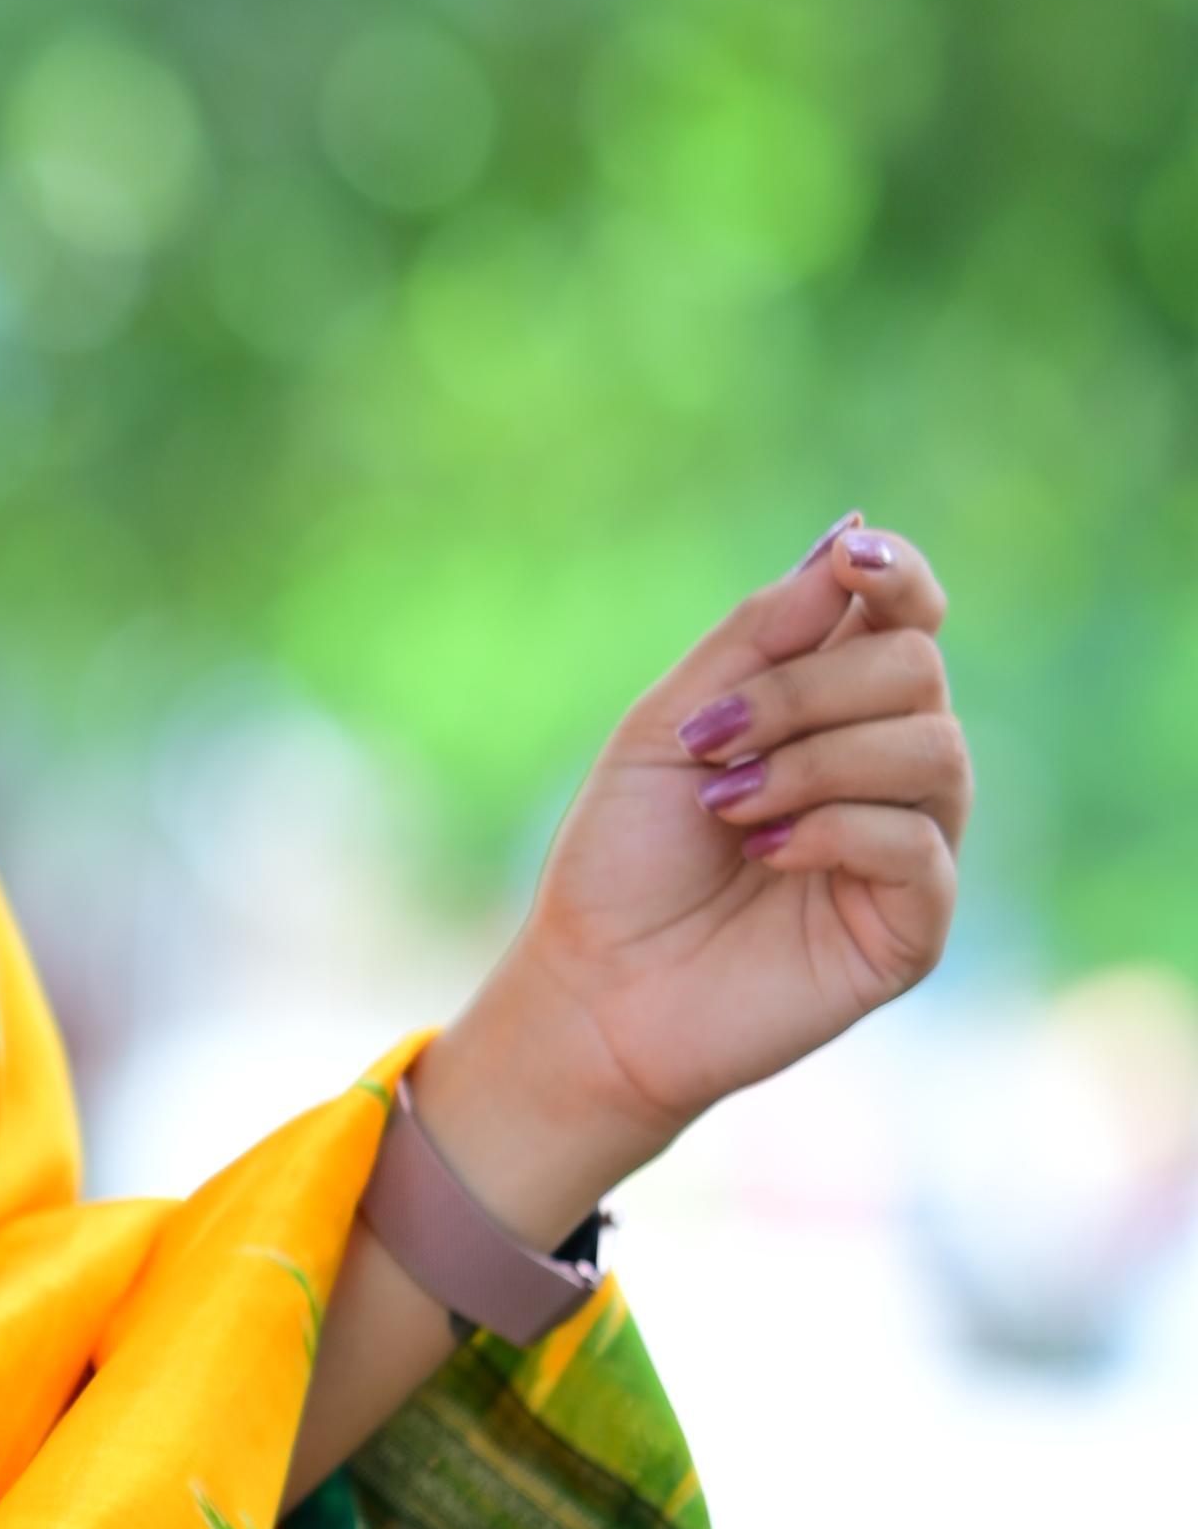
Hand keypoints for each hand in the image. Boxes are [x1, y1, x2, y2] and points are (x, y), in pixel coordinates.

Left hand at [415, 515, 970, 1237]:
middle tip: (712, 742)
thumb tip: (850, 541)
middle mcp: (889, 770)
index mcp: (836, 712)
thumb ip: (759, 638)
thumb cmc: (624, 857)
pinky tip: (763, 853)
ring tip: (727, 806)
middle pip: (916, 670)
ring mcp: (909, 848)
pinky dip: (833, 830)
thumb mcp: (670, 723)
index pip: (908, 618)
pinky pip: (917, 845)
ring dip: (814, 761)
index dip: (899, 576)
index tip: (857, 559)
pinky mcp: (912, 927)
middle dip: (807, 690)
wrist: (595, 987)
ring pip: (933, 750)